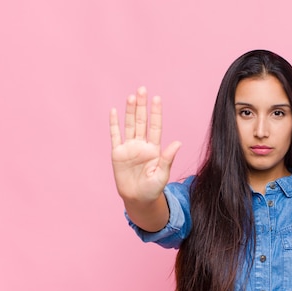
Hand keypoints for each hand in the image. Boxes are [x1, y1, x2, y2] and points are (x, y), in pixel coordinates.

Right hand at [110, 87, 180, 202]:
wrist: (138, 199)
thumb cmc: (153, 189)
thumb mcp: (162, 175)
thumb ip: (168, 158)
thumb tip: (178, 143)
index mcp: (154, 149)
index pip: (155, 126)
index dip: (156, 113)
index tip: (157, 98)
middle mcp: (142, 145)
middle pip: (142, 121)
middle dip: (142, 106)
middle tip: (143, 89)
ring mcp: (129, 148)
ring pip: (129, 125)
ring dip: (130, 111)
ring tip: (131, 97)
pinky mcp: (117, 153)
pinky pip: (115, 136)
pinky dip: (114, 124)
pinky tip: (114, 111)